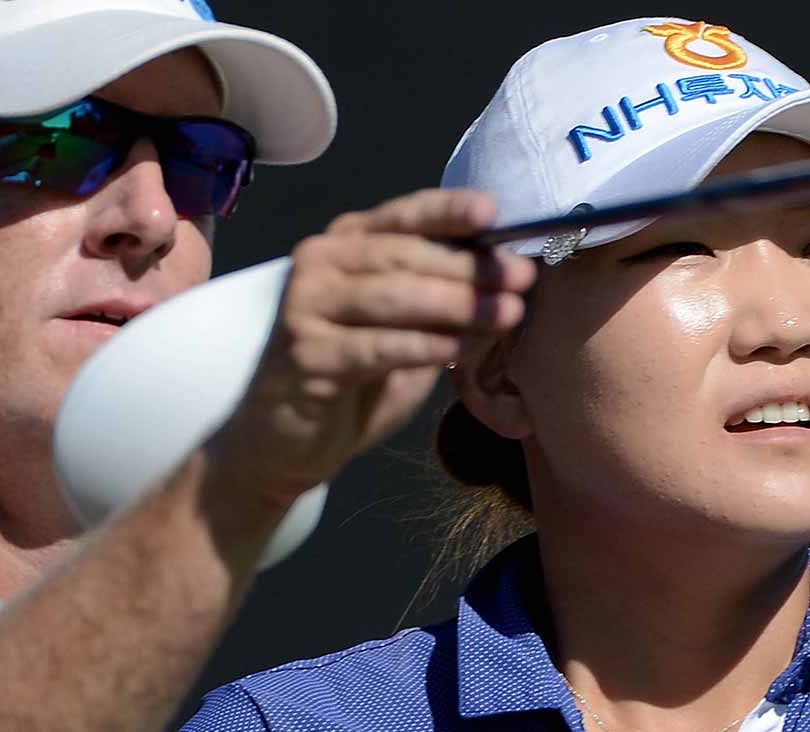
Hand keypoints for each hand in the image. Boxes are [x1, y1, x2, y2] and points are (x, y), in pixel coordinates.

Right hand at [204, 189, 535, 511]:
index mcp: (346, 245)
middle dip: (470, 267)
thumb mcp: (404, 330)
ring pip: (392, 295)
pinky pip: (376, 347)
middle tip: (522, 278)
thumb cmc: (353, 380)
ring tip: (507, 314)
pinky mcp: (305, 356)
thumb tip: (510, 277)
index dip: (448, 210)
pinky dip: (422, 345)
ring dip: (456, 304)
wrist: (287, 442)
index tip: (491, 211)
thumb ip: (440, 299)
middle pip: (404, 255)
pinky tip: (459, 347)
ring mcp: (306, 307)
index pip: (403, 216)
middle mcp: (320, 264)